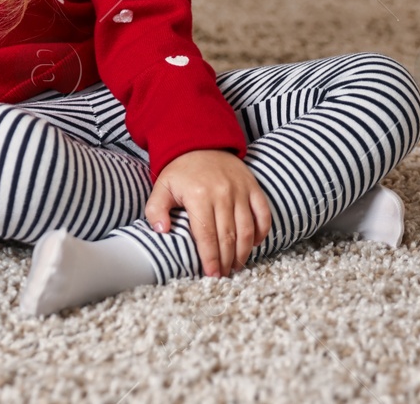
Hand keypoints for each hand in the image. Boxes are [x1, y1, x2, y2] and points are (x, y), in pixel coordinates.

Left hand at [145, 149, 270, 277]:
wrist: (201, 142)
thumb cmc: (180, 171)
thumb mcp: (161, 187)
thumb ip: (156, 210)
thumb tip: (161, 231)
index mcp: (199, 196)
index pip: (206, 235)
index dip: (210, 258)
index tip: (211, 275)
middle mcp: (223, 193)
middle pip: (228, 236)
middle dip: (227, 261)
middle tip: (224, 276)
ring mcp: (241, 190)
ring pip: (247, 229)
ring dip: (244, 252)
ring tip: (236, 266)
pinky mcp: (253, 187)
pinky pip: (263, 214)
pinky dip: (261, 232)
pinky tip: (253, 245)